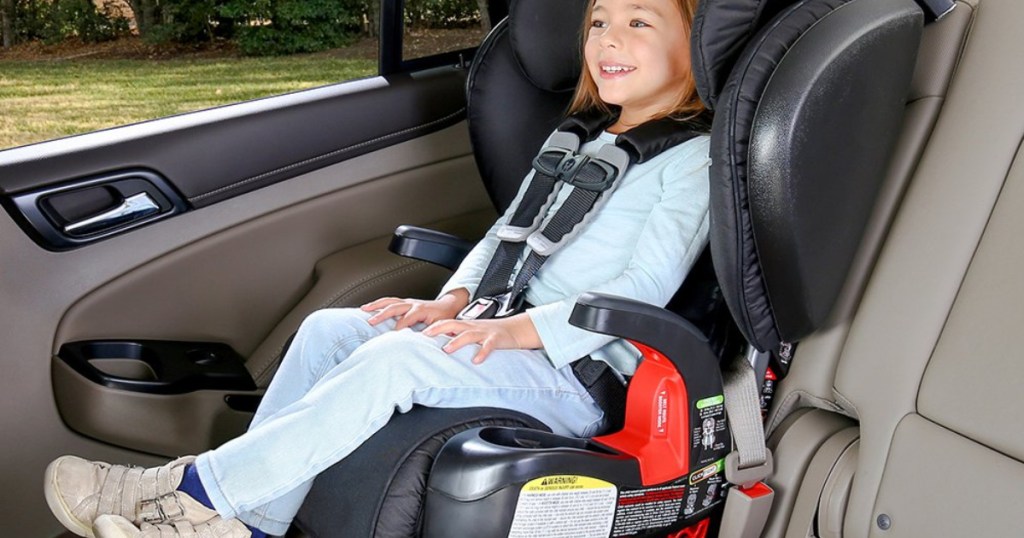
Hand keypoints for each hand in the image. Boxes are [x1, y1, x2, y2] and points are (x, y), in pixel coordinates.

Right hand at [361, 289, 468, 329]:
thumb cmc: (444, 317)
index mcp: (421, 310)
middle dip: (382, 314)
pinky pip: (390, 301)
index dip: (398, 328)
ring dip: (376, 305)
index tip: (391, 338)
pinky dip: (379, 303)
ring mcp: (408, 302)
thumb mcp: (440, 327)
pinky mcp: (405, 302)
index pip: (406, 320)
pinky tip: (369, 307)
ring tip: (364, 309)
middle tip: (371, 321)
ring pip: (390, 301)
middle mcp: (413, 304)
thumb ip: (430, 334)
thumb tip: (421, 343)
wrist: (448, 305)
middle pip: (395, 307)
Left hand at [423, 314, 540, 363]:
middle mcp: (473, 327)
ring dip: (457, 342)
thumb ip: (458, 338)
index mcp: (466, 326)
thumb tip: (440, 347)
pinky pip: (489, 346)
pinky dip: (482, 353)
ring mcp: (485, 333)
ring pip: (469, 335)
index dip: (432, 327)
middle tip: (425, 335)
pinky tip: (476, 361)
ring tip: (447, 349)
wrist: (515, 330)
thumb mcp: (473, 334)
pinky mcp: (496, 340)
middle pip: (453, 324)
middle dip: (438, 329)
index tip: (418, 332)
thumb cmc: (491, 334)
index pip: (446, 323)